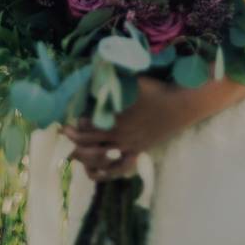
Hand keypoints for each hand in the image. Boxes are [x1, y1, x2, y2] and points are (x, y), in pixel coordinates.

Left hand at [62, 77, 187, 181]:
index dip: (74, 126)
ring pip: (100, 159)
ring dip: (84, 158)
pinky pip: (120, 168)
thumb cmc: (157, 89)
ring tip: (74, 154)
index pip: (86, 127)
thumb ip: (114, 80)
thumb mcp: (132, 81)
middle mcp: (119, 135)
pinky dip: (105, 173)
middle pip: (88, 144)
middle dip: (72, 140)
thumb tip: (96, 71)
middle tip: (63, 134)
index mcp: (115, 118)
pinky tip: (95, 173)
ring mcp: (129, 146)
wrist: (181, 105)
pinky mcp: (139, 152)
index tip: (65, 122)